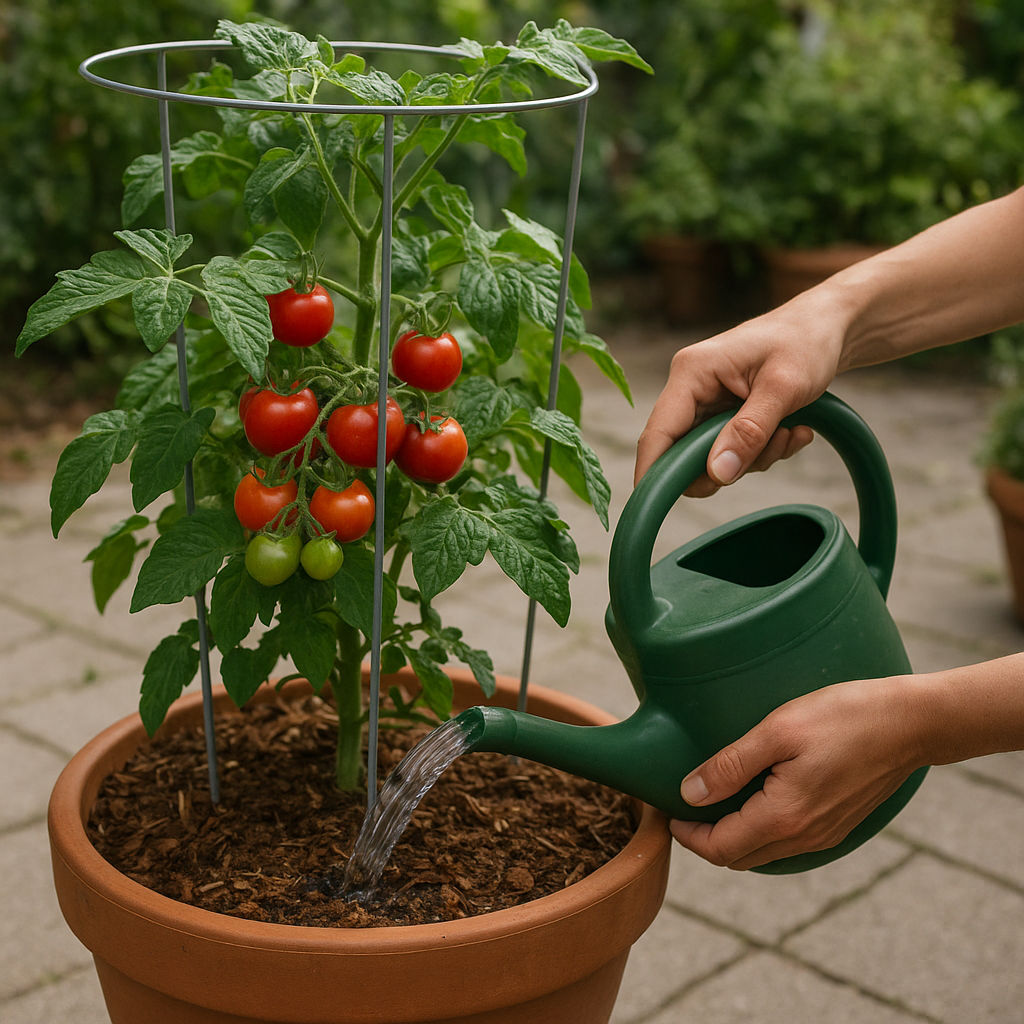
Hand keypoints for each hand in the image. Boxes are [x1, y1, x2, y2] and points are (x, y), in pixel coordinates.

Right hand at [634, 300, 845, 489]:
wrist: (829, 326)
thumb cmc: (806, 342)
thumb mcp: (783, 388)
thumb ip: (749, 432)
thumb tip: (717, 474)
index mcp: (691, 372)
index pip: (658, 433)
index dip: (653, 473)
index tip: (653, 507)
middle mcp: (691, 388)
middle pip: (683, 452)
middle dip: (728, 464)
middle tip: (770, 450)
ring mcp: (706, 401)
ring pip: (711, 456)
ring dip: (753, 457)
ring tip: (790, 433)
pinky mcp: (724, 412)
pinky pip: (732, 449)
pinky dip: (762, 450)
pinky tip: (791, 430)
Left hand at [670, 677, 922, 869]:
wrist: (911, 722)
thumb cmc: (844, 717)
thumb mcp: (778, 731)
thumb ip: (730, 765)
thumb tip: (690, 794)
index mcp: (784, 818)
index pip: (720, 848)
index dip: (688, 837)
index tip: (668, 813)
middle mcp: (804, 837)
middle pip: (739, 858)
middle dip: (706, 840)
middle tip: (685, 807)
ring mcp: (825, 834)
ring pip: (764, 853)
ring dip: (733, 837)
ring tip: (714, 800)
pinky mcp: (838, 824)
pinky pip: (788, 842)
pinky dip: (761, 831)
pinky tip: (753, 798)